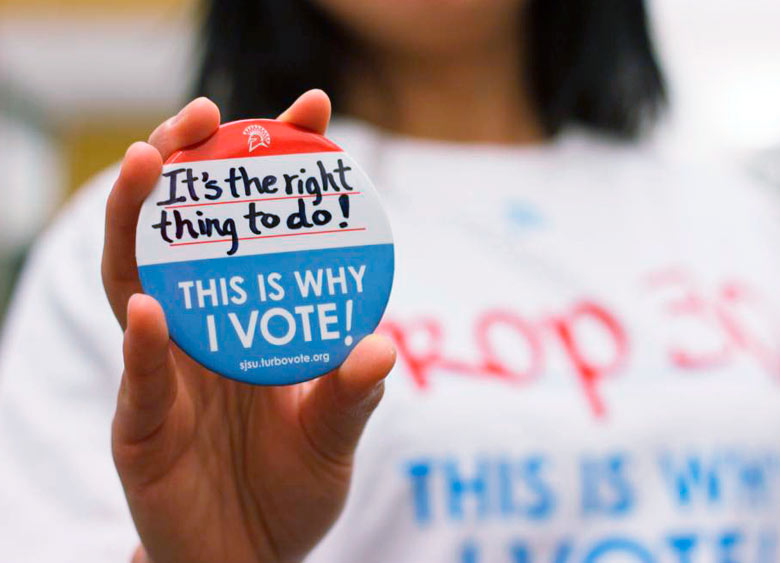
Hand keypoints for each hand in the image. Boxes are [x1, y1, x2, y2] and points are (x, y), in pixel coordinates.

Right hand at [102, 91, 395, 562]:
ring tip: (156, 164)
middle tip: (208, 114)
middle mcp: (200, 333)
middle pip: (183, 234)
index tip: (312, 108)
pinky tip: (153, 308)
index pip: (255, 232)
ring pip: (138, 281)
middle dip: (189, 166)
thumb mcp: (335, 437)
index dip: (278, 168)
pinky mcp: (141, 429)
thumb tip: (382, 346)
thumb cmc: (290, 492)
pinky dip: (146, 345)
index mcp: (246, 322)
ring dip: (141, 222)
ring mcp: (165, 374)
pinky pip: (140, 381)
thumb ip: (352, 396)